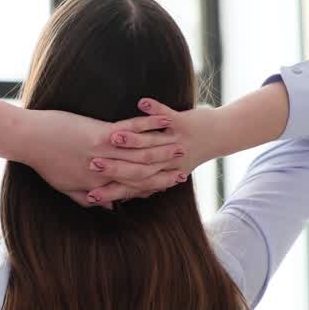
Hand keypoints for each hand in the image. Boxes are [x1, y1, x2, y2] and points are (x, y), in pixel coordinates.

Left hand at [19, 109, 186, 206]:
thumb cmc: (44, 162)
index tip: (169, 183)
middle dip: (165, 169)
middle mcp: (105, 170)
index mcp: (98, 184)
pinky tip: (163, 122)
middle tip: (184, 166)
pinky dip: (148, 126)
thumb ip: (85, 197)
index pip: (133, 188)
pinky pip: (131, 130)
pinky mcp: (100, 133)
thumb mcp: (64, 186)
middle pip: (143, 171)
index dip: (154, 186)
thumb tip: (102, 206)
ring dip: (164, 148)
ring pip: (141, 152)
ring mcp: (105, 151)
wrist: (29, 139)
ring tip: (180, 144)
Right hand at [86, 98, 222, 200]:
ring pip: (151, 143)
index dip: (111, 191)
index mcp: (158, 175)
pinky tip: (142, 102)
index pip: (130, 187)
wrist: (217, 136)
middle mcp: (167, 163)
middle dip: (115, 167)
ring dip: (132, 140)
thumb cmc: (183, 155)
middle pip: (137, 169)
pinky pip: (167, 116)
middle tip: (94, 165)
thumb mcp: (161, 173)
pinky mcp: (182, 124)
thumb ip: (136, 187)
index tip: (91, 194)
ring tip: (113, 136)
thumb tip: (114, 206)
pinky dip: (156, 109)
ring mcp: (175, 143)